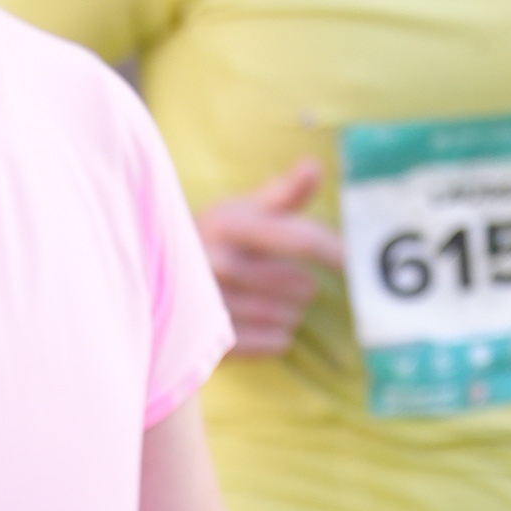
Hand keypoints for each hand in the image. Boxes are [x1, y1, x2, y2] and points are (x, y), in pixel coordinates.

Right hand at [197, 155, 343, 355]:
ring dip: (288, 313)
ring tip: (260, 301)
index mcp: (225, 224)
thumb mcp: (241, 212)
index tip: (357, 261)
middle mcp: (214, 262)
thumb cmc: (213, 242)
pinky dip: (275, 338)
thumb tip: (314, 166)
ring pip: (290, 317)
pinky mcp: (211, 342)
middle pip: (300, 286)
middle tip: (275, 280)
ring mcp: (210, 305)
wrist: (154, 281)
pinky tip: (253, 325)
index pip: (300, 239)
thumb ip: (283, 194)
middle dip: (299, 285)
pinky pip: (276, 344)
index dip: (335, 251)